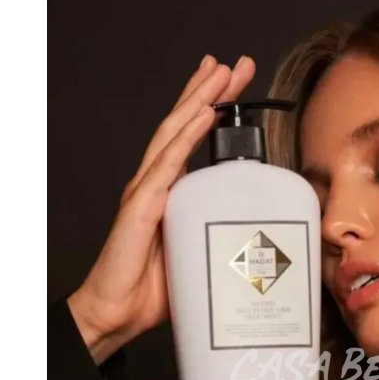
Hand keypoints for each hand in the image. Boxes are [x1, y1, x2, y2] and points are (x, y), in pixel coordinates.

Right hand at [68, 54, 256, 363]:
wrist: (117, 315)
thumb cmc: (154, 292)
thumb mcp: (200, 259)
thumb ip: (221, 241)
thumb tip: (261, 242)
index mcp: (170, 194)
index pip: (191, 141)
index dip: (211, 110)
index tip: (233, 85)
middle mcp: (156, 185)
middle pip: (183, 127)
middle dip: (208, 92)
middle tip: (235, 64)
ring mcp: (146, 192)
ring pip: (173, 135)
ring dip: (198, 100)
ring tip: (218, 73)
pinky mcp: (140, 208)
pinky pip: (166, 166)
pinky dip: (184, 138)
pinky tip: (199, 115)